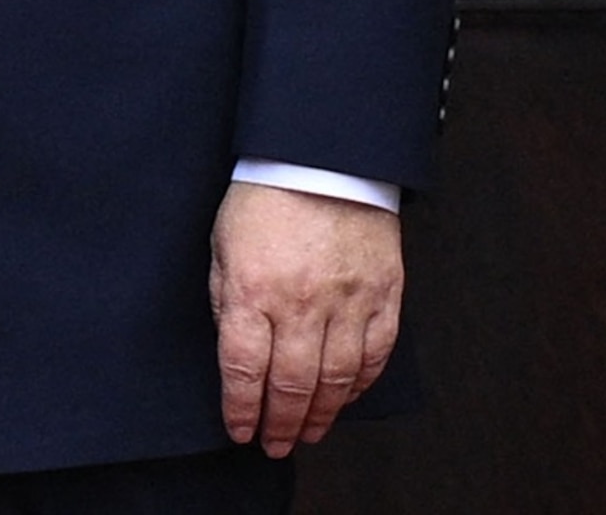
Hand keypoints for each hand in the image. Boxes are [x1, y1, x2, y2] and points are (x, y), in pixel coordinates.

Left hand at [210, 181, 402, 456]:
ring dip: (319, 415)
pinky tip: (344, 399)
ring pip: (335, 379)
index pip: (242, 367)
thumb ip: (226, 301)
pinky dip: (359, 386)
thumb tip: (234, 353)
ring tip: (307, 433)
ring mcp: (347, 302)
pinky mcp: (383, 296)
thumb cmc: (265, 199)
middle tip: (275, 445)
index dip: (240, 408)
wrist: (322, 160)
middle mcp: (300, 303)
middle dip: (280, 424)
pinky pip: (374, 356)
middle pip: (290, 384)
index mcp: (252, 289)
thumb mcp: (222, 246)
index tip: (239, 430)